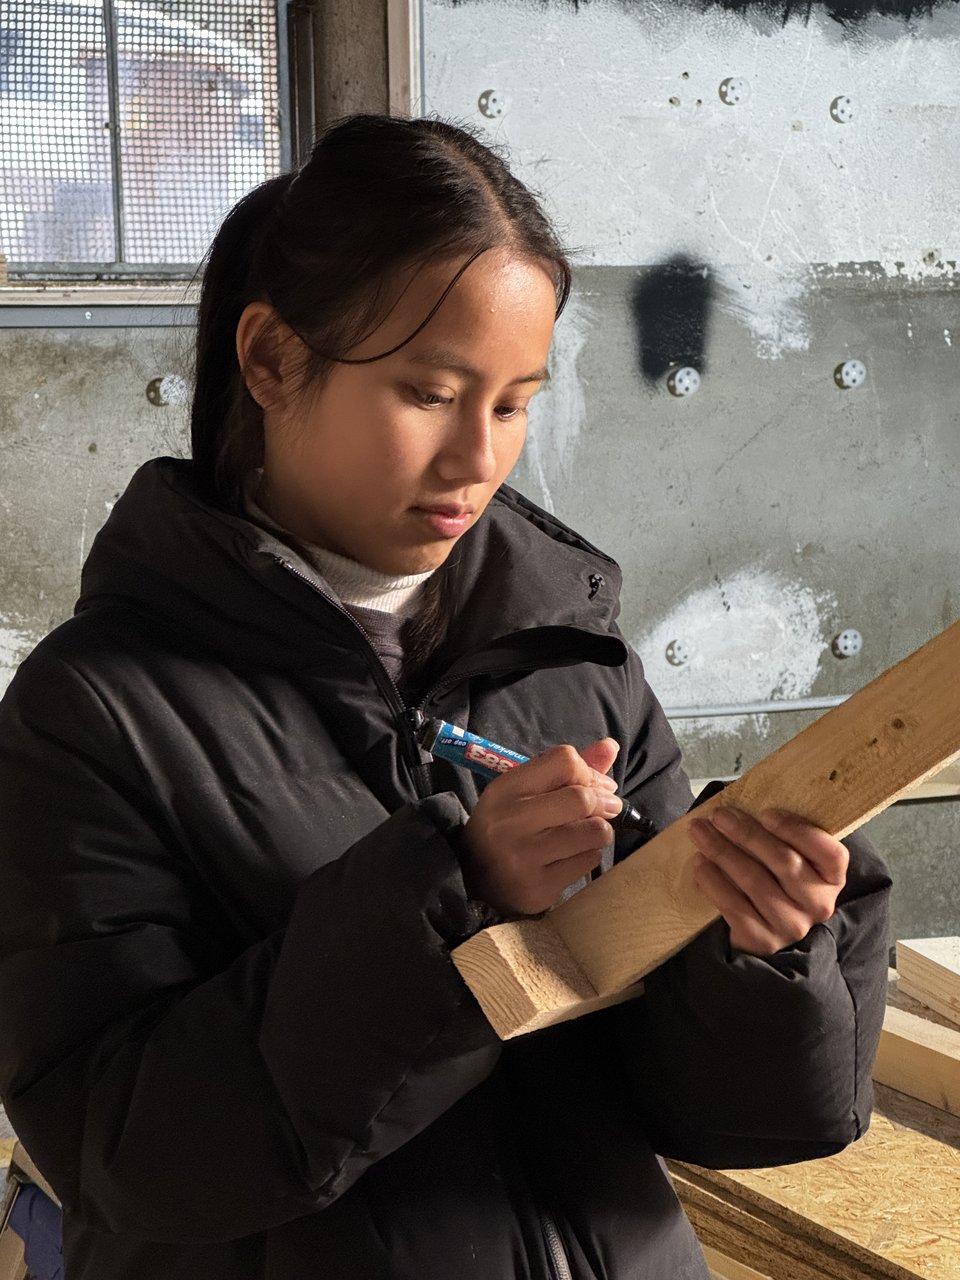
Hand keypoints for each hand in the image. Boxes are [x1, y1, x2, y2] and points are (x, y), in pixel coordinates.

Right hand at [460, 738, 620, 916]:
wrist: (474, 880)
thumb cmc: (507, 827)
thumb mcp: (524, 791)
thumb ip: (565, 768)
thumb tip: (610, 746)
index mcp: (505, 788)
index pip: (565, 760)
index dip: (587, 771)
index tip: (591, 784)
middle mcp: (510, 821)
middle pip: (583, 798)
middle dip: (603, 803)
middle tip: (603, 810)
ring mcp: (523, 857)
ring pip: (594, 832)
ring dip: (599, 831)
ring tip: (585, 834)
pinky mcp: (538, 887)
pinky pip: (589, 861)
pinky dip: (589, 856)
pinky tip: (571, 857)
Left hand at [689, 807, 848, 955]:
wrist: (761, 926)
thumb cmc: (773, 878)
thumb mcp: (788, 855)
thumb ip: (779, 834)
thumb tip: (743, 802)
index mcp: (832, 877)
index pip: (829, 852)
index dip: (797, 830)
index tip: (764, 813)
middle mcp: (818, 904)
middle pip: (784, 862)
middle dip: (746, 834)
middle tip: (719, 816)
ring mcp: (792, 925)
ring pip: (754, 881)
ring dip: (722, 852)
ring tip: (700, 833)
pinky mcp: (763, 940)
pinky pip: (734, 906)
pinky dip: (714, 881)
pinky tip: (700, 864)